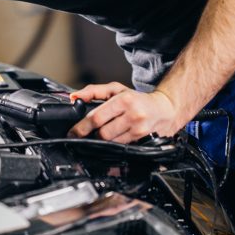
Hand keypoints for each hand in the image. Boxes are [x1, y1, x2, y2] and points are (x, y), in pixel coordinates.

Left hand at [67, 82, 181, 142]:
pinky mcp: (141, 138)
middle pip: (102, 133)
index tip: (72, 132)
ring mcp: (138, 128)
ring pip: (110, 141)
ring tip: (101, 133)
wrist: (162, 108)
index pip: (97, 117)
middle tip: (85, 134)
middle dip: (91, 135)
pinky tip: (113, 137)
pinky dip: (112, 143)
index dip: (82, 127)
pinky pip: (119, 145)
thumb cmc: (136, 99)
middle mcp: (132, 114)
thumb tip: (74, 97)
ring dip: (101, 140)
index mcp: (123, 99)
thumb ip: (93, 91)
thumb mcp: (115, 89)